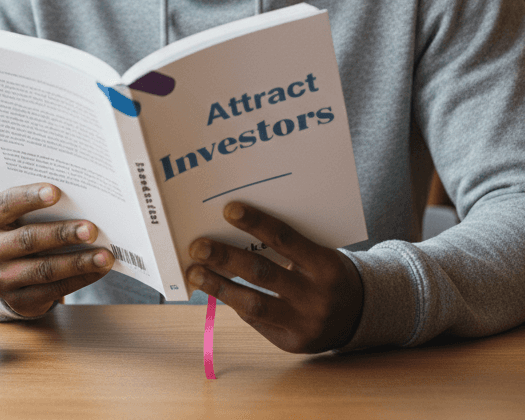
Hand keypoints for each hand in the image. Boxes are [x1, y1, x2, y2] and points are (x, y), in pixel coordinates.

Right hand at [0, 183, 114, 316]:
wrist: (6, 271)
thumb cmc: (22, 230)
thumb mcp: (20, 217)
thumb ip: (40, 208)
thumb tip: (83, 201)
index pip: (8, 203)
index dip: (30, 197)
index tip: (56, 191)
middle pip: (28, 239)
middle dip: (63, 234)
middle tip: (92, 229)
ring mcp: (0, 279)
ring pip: (44, 269)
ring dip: (78, 262)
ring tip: (104, 256)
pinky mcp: (18, 301)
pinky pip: (53, 290)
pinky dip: (80, 279)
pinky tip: (98, 270)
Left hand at [186, 202, 363, 353]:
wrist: (359, 314)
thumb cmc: (326, 272)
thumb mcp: (319, 253)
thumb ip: (286, 244)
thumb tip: (233, 227)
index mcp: (325, 265)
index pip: (285, 239)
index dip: (256, 223)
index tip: (228, 209)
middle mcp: (316, 296)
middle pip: (262, 273)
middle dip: (225, 258)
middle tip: (197, 246)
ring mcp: (305, 323)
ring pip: (253, 304)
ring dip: (218, 286)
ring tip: (194, 271)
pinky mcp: (293, 343)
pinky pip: (256, 321)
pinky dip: (234, 302)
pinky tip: (215, 288)